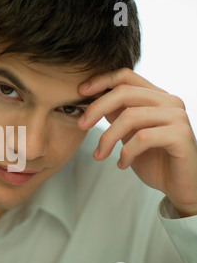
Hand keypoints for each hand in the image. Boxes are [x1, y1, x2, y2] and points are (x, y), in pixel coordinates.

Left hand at [77, 68, 196, 217]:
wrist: (180, 186)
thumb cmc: (154, 160)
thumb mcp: (128, 134)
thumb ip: (117, 115)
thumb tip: (93, 98)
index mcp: (156, 97)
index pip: (126, 76)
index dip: (101, 81)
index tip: (81, 92)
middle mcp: (169, 101)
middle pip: (124, 92)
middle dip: (96, 108)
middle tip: (81, 125)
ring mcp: (177, 117)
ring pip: (130, 116)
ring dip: (107, 138)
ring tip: (100, 155)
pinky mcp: (181, 135)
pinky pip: (143, 137)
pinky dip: (126, 152)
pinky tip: (122, 164)